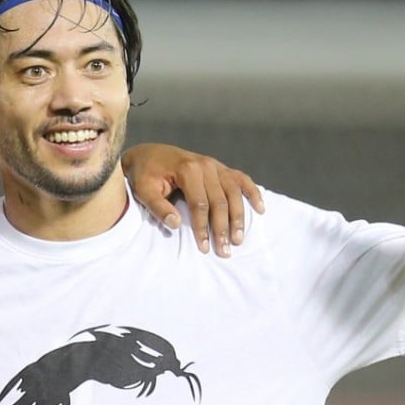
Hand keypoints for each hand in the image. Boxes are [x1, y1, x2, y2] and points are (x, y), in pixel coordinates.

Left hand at [123, 143, 263, 256]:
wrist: (147, 153)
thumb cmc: (144, 174)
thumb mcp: (144, 190)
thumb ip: (158, 207)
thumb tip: (175, 224)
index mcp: (187, 169)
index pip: (200, 204)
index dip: (203, 227)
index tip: (205, 247)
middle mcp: (205, 165)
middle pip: (220, 201)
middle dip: (222, 228)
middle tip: (225, 250)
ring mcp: (215, 165)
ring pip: (233, 193)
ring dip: (238, 217)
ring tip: (238, 239)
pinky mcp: (219, 167)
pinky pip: (240, 179)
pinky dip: (252, 192)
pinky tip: (260, 208)